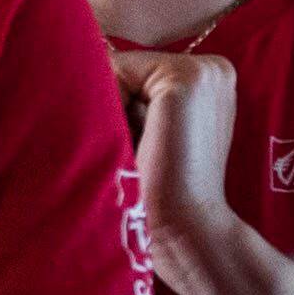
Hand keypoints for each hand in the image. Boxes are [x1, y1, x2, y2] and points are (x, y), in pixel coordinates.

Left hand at [112, 45, 243, 243]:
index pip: (139, 74)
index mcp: (210, 82)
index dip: (117, 108)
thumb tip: (80, 65)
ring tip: (136, 152)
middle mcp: (213, 68)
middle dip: (113, 107)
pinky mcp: (185, 78)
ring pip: (119, 71)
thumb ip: (133, 100)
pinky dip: (111, 108)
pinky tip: (132, 143)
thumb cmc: (159, 193)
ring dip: (110, 111)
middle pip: (128, 69)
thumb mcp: (149, 133)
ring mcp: (203, 70)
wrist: (185, 230)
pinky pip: (119, 72)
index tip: (135, 150)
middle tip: (135, 154)